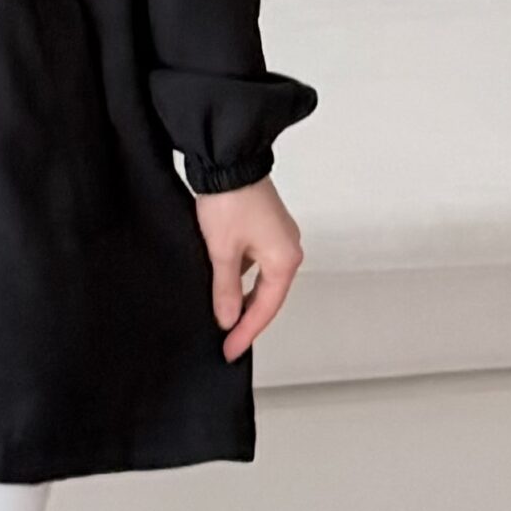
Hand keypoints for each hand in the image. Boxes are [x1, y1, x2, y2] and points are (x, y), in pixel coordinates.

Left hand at [191, 175, 303, 361]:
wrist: (228, 159)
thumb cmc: (230, 200)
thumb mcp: (222, 251)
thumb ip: (225, 289)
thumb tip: (227, 319)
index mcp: (284, 259)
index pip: (265, 308)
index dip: (246, 332)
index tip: (229, 350)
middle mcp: (288, 249)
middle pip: (268, 296)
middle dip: (247, 319)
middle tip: (226, 341)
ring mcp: (277, 237)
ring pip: (261, 280)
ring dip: (243, 298)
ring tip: (222, 319)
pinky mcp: (265, 227)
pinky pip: (256, 263)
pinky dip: (241, 279)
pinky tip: (222, 287)